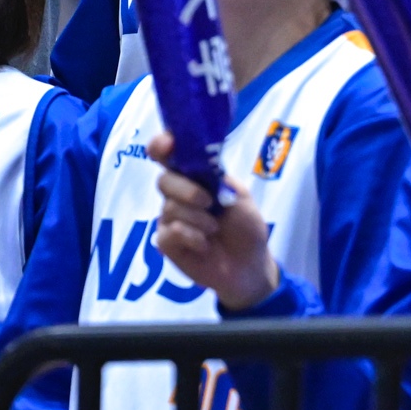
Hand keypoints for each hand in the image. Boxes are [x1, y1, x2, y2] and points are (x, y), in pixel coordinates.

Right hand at [147, 133, 279, 310]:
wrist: (248, 264)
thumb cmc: (245, 227)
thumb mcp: (239, 196)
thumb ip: (218, 178)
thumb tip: (201, 166)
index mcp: (195, 177)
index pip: (169, 155)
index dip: (161, 145)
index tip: (167, 145)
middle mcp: (178, 194)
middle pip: (164, 180)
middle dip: (185, 190)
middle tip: (208, 202)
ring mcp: (169, 218)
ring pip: (169, 208)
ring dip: (198, 219)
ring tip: (214, 230)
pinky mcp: (166, 242)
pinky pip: (170, 232)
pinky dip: (192, 236)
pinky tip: (204, 245)